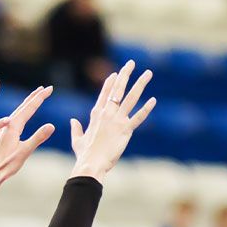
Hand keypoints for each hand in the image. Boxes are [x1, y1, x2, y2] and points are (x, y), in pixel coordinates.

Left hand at [0, 86, 54, 198]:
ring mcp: (4, 128)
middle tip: (45, 88)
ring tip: (35, 96)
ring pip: (18, 111)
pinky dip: (21, 112)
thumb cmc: (6, 164)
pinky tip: (19, 115)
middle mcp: (8, 124)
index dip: (41, 97)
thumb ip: (38, 137)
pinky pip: (13, 118)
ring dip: (28, 103)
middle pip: (23, 106)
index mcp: (13, 125)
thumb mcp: (25, 151)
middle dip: (35, 96)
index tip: (50, 88)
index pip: (30, 107)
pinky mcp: (2, 134)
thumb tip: (51, 125)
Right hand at [69, 60, 155, 182]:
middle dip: (125, 74)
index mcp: (96, 114)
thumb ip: (76, 128)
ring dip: (140, 84)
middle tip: (131, 63)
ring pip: (131, 98)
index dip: (111, 82)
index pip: (105, 93)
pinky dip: (146, 109)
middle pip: (118, 89)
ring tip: (148, 73)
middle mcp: (107, 113)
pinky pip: (138, 117)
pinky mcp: (126, 130)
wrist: (91, 163)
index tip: (116, 73)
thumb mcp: (77, 139)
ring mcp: (117, 120)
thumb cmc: (84, 154)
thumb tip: (72, 121)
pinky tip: (153, 100)